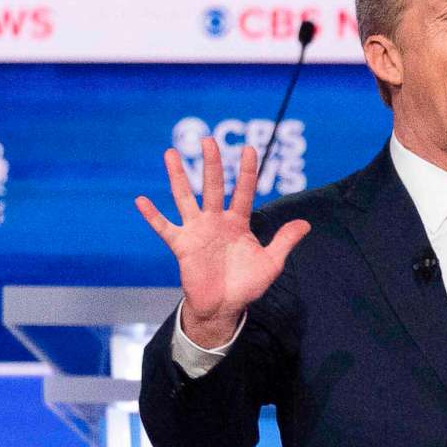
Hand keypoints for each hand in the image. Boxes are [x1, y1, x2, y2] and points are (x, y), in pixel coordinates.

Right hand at [134, 138, 310, 347]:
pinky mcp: (182, 245)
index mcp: (238, 223)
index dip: (247, 170)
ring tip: (170, 153)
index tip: (248, 148)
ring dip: (178, 176)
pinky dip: (152, 215)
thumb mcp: (271, 263)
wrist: (223, 307)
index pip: (243, 191)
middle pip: (213, 186)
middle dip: (212, 163)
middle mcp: (216, 221)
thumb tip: (306, 224)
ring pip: (186, 198)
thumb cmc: (246, 285)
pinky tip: (141, 200)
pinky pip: (164, 227)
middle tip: (208, 139)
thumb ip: (284, 241)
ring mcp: (197, 231)